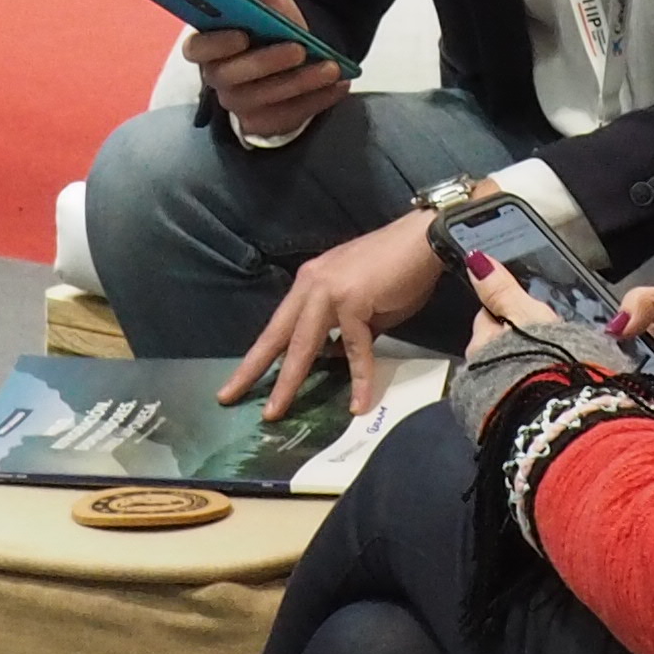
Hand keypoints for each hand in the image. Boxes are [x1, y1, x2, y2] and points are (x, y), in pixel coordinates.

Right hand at [183, 0, 345, 146]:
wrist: (290, 58)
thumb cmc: (269, 26)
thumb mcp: (265, 0)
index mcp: (207, 46)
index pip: (196, 49)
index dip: (216, 44)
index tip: (242, 33)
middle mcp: (216, 79)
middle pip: (232, 77)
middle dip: (266, 63)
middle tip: (298, 48)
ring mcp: (238, 105)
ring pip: (264, 99)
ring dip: (299, 83)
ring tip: (330, 66)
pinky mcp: (262, 124)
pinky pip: (287, 118)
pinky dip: (315, 102)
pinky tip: (338, 85)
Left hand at [224, 207, 444, 420]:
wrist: (424, 241)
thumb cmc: (398, 272)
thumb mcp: (362, 307)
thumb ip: (343, 331)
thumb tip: (334, 357)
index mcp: (310, 285)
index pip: (278, 326)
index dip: (259, 355)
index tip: (238, 380)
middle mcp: (312, 286)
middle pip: (277, 335)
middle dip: (252, 369)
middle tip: (228, 396)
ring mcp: (329, 292)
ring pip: (303, 345)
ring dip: (289, 381)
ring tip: (275, 412)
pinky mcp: (352, 301)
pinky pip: (354, 349)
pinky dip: (359, 378)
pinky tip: (358, 403)